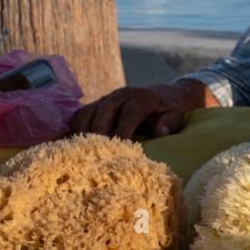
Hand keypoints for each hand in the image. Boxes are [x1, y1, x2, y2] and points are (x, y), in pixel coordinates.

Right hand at [67, 79, 214, 139]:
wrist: (163, 94)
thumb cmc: (169, 110)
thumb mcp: (177, 115)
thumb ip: (171, 122)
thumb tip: (159, 131)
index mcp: (142, 98)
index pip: (129, 113)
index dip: (123, 129)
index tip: (119, 147)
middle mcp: (121, 95)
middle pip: (103, 112)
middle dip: (98, 133)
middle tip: (94, 154)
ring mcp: (106, 99)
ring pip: (86, 113)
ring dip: (80, 133)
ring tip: (79, 153)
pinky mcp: (96, 105)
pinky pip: (79, 115)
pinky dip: (73, 130)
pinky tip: (71, 147)